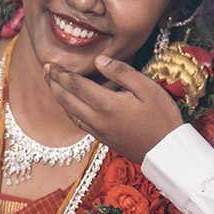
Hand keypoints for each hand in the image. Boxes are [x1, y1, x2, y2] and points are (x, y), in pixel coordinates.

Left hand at [46, 56, 183, 165]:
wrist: (167, 152)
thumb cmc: (162, 117)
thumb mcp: (147, 88)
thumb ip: (121, 72)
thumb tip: (99, 61)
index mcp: (107, 105)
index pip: (77, 86)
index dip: (62, 74)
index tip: (51, 64)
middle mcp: (98, 120)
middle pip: (67, 100)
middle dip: (54, 84)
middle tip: (46, 70)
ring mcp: (99, 132)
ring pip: (71, 113)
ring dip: (59, 97)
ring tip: (53, 84)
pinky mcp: (103, 139)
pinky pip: (79, 123)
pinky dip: (70, 110)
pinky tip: (71, 104)